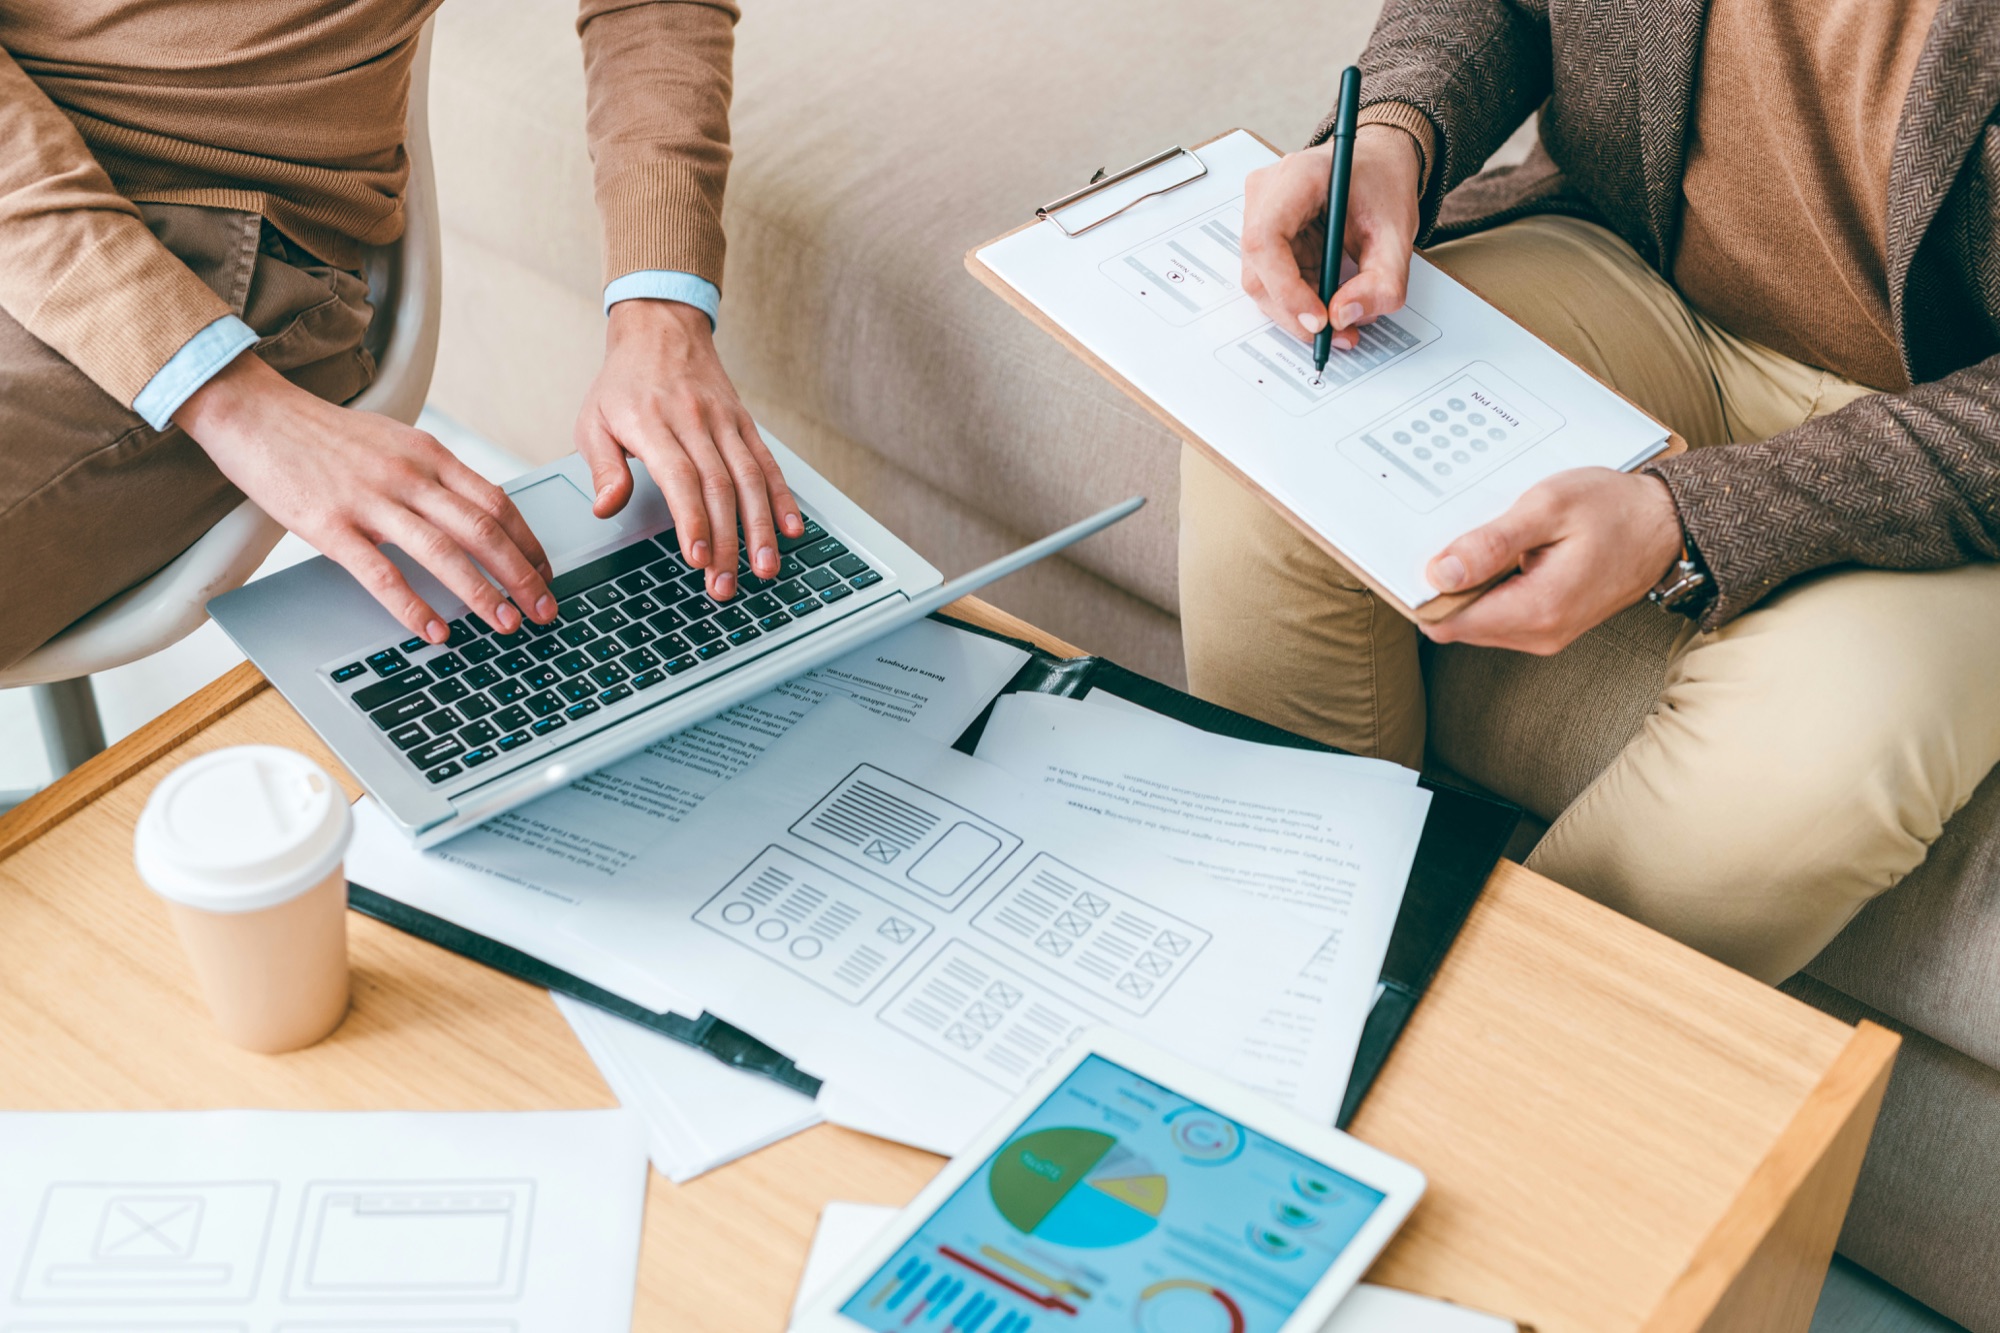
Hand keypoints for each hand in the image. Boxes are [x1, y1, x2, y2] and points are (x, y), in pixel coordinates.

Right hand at [176, 354, 554, 643]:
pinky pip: (381, 573)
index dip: (528, 542)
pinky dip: (413, 606)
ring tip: (507, 625)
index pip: (497, 502)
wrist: (255, 412)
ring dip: (482, 593)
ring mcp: (370, 499)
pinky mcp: (330, 524)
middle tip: (545, 609)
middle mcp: (409, 475)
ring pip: (443, 552)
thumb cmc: (325, 434)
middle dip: (522, 575)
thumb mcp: (394, 441)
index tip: (547, 573)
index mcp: (429, 454)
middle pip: (483, 529)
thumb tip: (476, 510)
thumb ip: (434, 474)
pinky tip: (434, 631)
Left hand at [574, 299, 801, 600]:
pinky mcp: (745, 424)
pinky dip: (783, 498)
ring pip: (750, 479)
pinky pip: (768, 463)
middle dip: (727, 540)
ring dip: (760, 528)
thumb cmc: (622, 384)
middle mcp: (694, 421)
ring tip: (764, 569)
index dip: (692, 520)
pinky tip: (792, 529)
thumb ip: (602, 467)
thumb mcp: (593, 421)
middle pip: (719, 487)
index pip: (680, 477)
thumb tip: (605, 508)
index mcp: (653, 423)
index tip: (698, 557)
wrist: (661, 329)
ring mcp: (725, 422)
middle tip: (724, 585)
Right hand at [1241, 125, 1421, 351]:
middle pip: (1259, 269)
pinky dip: (1300, 300)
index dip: (1287, 289)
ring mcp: (1259, 213)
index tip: (1319, 319)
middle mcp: (1266, 193)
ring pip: (1262, 281)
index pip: (1266, 240)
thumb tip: (1344, 317)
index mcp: (1296, 176)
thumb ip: (1382, 280)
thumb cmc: (1383, 182)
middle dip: (1295, 311)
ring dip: (1297, 311)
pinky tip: (1328, 301)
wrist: (1378, 164)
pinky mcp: (1265, 235)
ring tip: (1339, 322)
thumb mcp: (1398, 232)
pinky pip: (1272, 280)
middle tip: (1335, 334)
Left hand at [1420, 469, 1684, 653]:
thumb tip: (1442, 573)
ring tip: (1492, 543)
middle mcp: (1539, 634)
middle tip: (1461, 538)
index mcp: (1537, 609)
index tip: (1420, 558)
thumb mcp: (1548, 508)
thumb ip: (1492, 543)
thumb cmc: (1614, 509)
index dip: (1426, 592)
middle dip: (1449, 586)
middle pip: (1459, 624)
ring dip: (1472, 586)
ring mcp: (1545, 635)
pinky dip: (1492, 588)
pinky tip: (1507, 554)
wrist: (1668, 526)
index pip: (1449, 622)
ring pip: (1477, 621)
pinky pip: (1500, 615)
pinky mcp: (1548, 626)